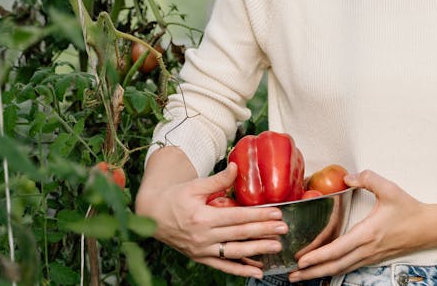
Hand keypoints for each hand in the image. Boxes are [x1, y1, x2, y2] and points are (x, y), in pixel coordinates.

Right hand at [135, 161, 288, 277]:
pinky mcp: (200, 257)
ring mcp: (202, 250)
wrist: (152, 214)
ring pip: (234, 253)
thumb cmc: (175, 197)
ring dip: (257, 251)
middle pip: (239, 234)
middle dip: (263, 232)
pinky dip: (240, 270)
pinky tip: (257, 271)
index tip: (277, 214)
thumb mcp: (195, 185)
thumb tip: (237, 166)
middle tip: (283, 229)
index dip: (258, 215)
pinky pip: (223, 265)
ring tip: (276, 247)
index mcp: (202, 217)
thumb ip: (218, 179)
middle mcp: (203, 236)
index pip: (237, 217)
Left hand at [288, 170, 433, 280]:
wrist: (429, 228)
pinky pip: (349, 267)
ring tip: (301, 276)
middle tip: (292, 275)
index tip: (301, 260)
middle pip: (335, 266)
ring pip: (341, 269)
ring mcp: (370, 256)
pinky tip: (324, 270)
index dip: (318, 256)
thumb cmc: (410, 210)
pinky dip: (333, 270)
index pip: (338, 249)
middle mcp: (367, 249)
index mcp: (368, 233)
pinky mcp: (373, 258)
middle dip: (312, 272)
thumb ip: (368, 178)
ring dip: (320, 274)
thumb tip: (348, 177)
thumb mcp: (390, 189)